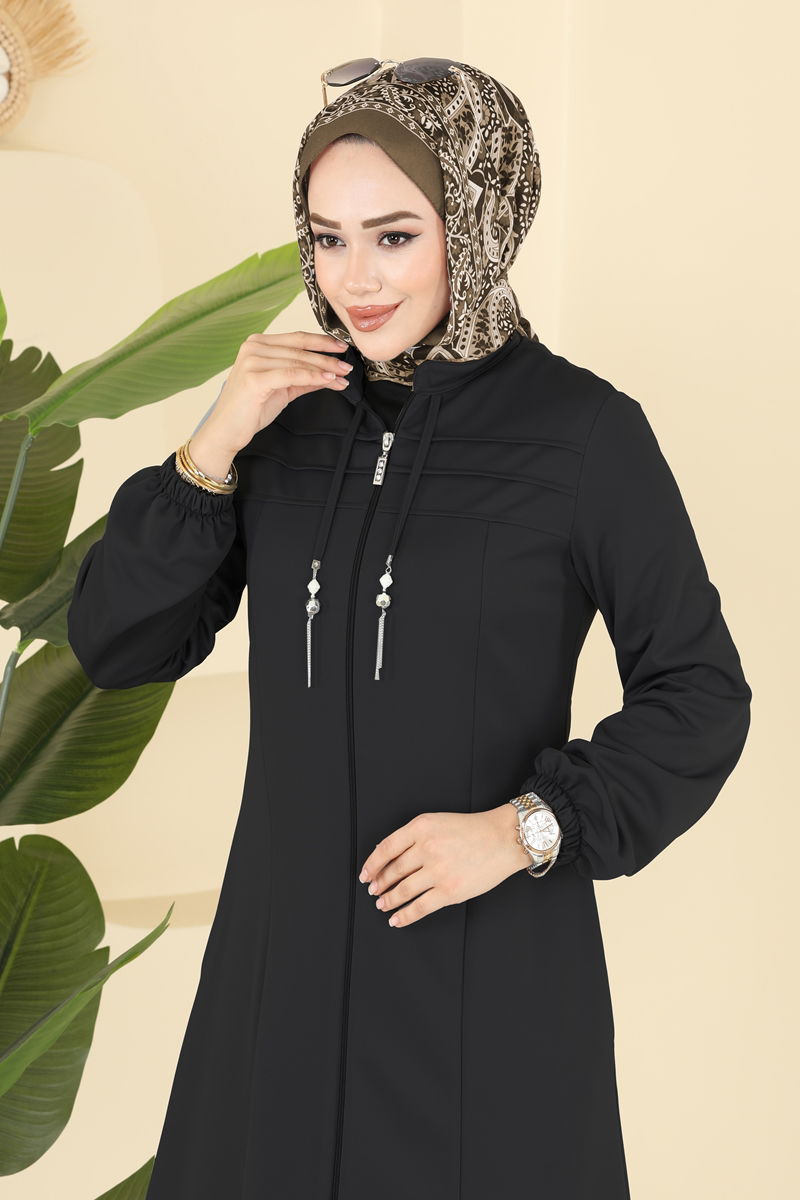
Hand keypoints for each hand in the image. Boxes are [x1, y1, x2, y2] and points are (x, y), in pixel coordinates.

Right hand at [197, 329, 353, 459]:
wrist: (226, 431)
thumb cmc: (249, 410)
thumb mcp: (282, 390)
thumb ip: (303, 379)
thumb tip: (329, 375)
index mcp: (257, 344)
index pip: (296, 339)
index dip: (321, 342)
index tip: (341, 348)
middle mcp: (253, 347)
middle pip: (299, 350)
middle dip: (327, 360)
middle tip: (346, 367)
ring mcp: (252, 361)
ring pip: (298, 362)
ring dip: (324, 370)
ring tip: (342, 377)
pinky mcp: (254, 378)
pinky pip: (291, 375)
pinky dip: (312, 378)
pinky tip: (328, 381)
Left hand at [358, 804, 531, 927]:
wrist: (504, 839)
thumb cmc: (473, 829)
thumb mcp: (437, 821)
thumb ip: (414, 836)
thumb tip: (390, 856)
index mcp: (421, 827)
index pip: (385, 848)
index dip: (371, 864)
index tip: (365, 874)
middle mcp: (426, 848)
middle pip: (393, 871)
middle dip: (379, 884)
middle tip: (373, 891)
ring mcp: (438, 871)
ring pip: (403, 890)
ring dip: (388, 900)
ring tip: (382, 904)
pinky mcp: (450, 891)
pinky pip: (420, 907)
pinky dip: (405, 916)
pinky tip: (396, 919)